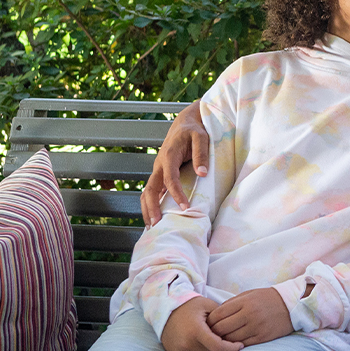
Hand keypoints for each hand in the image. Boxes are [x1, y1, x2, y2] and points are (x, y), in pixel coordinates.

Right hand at [141, 99, 208, 225]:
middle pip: (150, 189)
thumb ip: (201, 153)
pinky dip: (151, 204)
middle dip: (152, 207)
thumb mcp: (201, 137)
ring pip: (147, 192)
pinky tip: (155, 217)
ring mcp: (158, 170)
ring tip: (152, 227)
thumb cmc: (195, 130)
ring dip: (148, 209)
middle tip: (157, 225)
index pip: (170, 178)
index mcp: (168, 156)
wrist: (185, 123)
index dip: (176, 193)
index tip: (184, 207)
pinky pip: (152, 191)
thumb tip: (202, 173)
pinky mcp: (160, 174)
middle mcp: (159, 164)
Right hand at [161, 296, 242, 350]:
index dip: (231, 348)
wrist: (166, 311)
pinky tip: (208, 349)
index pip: (218, 346)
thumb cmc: (191, 306)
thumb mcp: (208, 305)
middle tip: (232, 343)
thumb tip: (238, 328)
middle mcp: (186, 344)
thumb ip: (223, 316)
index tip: (240, 345)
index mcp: (195, 330)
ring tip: (219, 345)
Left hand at [207, 288, 292, 345]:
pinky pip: (243, 345)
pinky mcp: (263, 337)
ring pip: (230, 339)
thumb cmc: (267, 298)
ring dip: (223, 342)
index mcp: (244, 302)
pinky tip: (232, 345)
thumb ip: (232, 303)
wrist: (291, 305)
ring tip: (219, 341)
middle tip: (210, 335)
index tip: (207, 324)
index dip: (209, 321)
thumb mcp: (249, 294)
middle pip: (221, 329)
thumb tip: (214, 315)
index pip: (218, 314)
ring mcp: (256, 327)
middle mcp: (249, 314)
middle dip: (213, 333)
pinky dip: (234, 346)